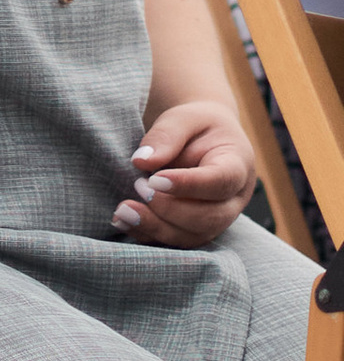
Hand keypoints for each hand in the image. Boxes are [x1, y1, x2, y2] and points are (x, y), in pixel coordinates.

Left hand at [113, 97, 255, 247]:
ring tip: (124, 210)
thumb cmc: (197, 126)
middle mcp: (234, 198)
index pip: (220, 182)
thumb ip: (166, 135)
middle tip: (138, 187)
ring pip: (194, 236)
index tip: (154, 179)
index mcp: (237, 165)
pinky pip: (178, 242)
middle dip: (169, 210)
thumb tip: (142, 161)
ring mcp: (219, 218)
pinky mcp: (198, 229)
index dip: (188, 185)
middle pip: (210, 217)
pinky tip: (124, 222)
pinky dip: (149, 236)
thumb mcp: (184, 118)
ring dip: (156, 228)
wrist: (205, 138)